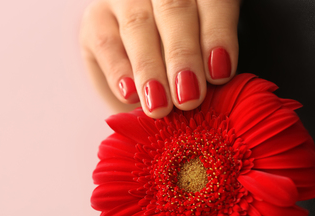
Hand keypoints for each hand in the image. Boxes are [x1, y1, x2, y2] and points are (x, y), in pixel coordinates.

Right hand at [80, 0, 240, 118]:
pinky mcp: (95, 19)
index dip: (217, 35)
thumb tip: (213, 91)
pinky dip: (118, 71)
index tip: (220, 74)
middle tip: (189, 98)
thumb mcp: (199, 58)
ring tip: (160, 106)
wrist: (134, 61)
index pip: (212, 1)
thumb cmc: (177, 60)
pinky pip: (105, 43)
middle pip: (174, 10)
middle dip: (183, 56)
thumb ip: (206, 66)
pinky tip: (129, 95)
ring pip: (137, 25)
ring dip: (151, 69)